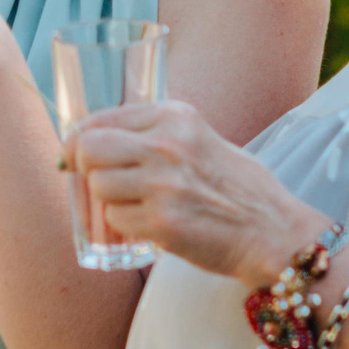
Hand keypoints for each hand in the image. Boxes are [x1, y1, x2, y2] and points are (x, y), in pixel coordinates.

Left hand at [65, 101, 328, 287]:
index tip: (72, 154)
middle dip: (84, 168)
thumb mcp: (199, 140)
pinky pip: (116, 221)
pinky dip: (126, 228)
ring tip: (137, 207)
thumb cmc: (237, 188)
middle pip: (89, 149)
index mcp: (176, 116)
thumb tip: (91, 141)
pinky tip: (152, 227)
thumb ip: (155, 135)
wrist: (275, 232)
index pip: (101, 119)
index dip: (78, 140)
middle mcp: (168, 145)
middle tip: (96, 182)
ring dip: (108, 202)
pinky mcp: (163, 223)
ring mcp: (164, 184)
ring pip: (98, 187)